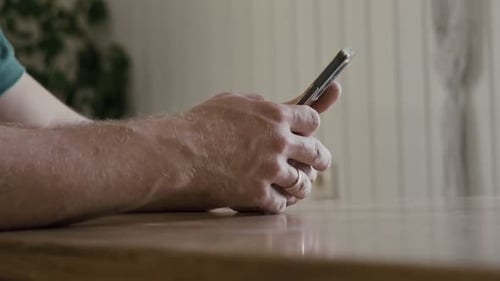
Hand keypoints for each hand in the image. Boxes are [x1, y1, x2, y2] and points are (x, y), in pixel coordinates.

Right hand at [168, 82, 340, 213]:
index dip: (311, 127)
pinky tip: (273, 198)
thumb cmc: (201, 124)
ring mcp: (269, 170)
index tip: (309, 133)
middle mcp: (279, 142)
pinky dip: (278, 202)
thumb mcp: (236, 102)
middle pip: (317, 153)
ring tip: (296, 185)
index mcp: (275, 115)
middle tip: (318, 163)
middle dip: (319, 158)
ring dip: (300, 184)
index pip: (313, 120)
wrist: (176, 153)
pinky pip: (281, 203)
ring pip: (302, 182)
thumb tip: (281, 106)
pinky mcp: (257, 194)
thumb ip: (264, 105)